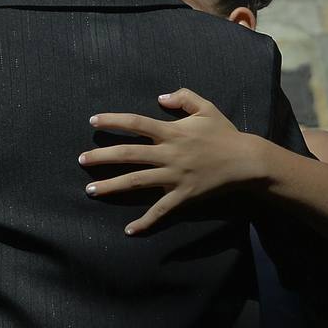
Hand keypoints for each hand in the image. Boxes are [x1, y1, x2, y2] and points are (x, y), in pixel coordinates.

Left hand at [79, 89, 264, 234]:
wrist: (247, 162)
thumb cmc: (225, 134)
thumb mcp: (206, 108)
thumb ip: (183, 97)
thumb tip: (160, 97)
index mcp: (171, 132)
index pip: (135, 124)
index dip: (113, 121)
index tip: (92, 121)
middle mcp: (168, 154)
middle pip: (128, 154)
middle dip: (101, 157)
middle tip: (81, 159)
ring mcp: (174, 176)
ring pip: (136, 181)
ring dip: (111, 186)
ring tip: (90, 189)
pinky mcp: (183, 196)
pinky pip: (161, 210)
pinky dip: (145, 221)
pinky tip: (129, 230)